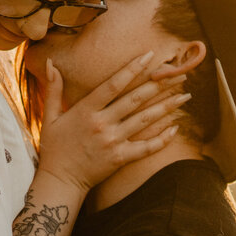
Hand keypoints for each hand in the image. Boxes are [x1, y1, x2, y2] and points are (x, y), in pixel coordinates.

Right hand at [36, 51, 190, 191]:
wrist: (60, 180)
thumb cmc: (54, 148)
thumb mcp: (50, 116)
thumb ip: (53, 88)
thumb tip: (50, 62)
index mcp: (86, 110)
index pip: (113, 84)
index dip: (133, 68)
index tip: (150, 55)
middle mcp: (102, 124)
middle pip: (135, 99)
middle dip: (159, 84)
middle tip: (179, 73)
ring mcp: (113, 142)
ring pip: (145, 120)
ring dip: (167, 107)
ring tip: (185, 95)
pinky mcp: (120, 158)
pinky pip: (146, 147)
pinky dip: (162, 139)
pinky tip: (176, 128)